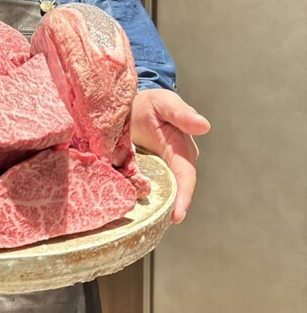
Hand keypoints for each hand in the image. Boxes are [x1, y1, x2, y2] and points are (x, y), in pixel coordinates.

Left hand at [130, 89, 210, 223]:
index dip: (183, 197)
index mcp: (181, 150)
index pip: (185, 177)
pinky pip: (136, 186)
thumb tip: (204, 126)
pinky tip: (122, 203)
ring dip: (150, 205)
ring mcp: (153, 170)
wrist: (131, 102)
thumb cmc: (153, 103)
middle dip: (166, 208)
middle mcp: (170, 165)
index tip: (177, 216)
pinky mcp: (136, 171)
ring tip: (140, 221)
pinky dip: (132, 194)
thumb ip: (182, 114)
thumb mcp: (165, 103)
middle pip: (171, 191)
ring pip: (154, 192)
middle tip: (153, 224)